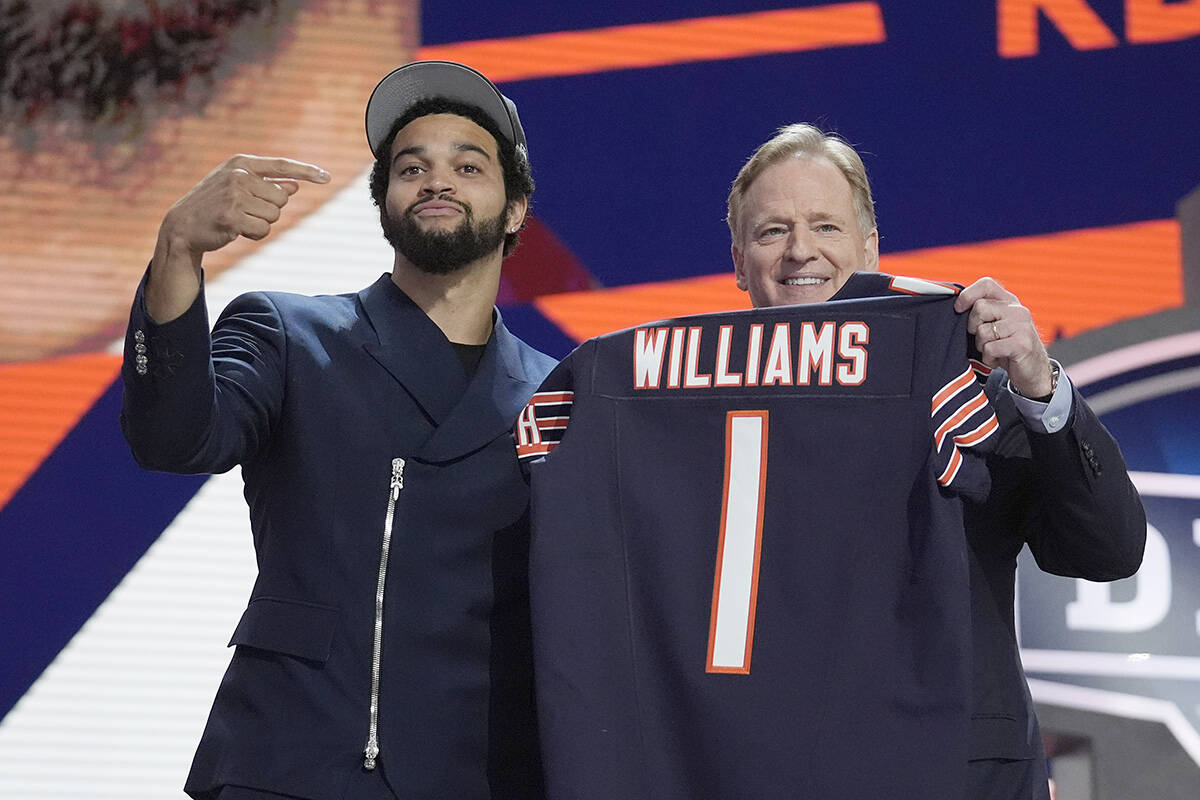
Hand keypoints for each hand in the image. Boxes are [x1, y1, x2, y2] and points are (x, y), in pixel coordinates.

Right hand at [147, 155, 329, 321]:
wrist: (182, 225)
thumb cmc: (214, 204)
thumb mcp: (239, 187)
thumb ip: (266, 184)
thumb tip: (295, 186)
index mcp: (241, 163)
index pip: (282, 165)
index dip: (307, 171)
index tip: (327, 177)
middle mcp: (238, 175)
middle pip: (282, 199)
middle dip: (269, 210)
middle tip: (244, 211)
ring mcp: (234, 195)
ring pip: (274, 216)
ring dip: (261, 223)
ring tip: (238, 220)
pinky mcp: (232, 217)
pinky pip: (264, 230)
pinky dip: (255, 234)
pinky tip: (236, 230)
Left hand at [954, 277, 1053, 397]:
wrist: (1033, 371)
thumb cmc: (1007, 347)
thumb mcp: (996, 324)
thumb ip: (982, 312)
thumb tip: (955, 306)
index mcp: (1009, 301)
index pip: (987, 284)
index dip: (967, 295)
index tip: (958, 309)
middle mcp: (1017, 310)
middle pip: (979, 307)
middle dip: (973, 327)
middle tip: (983, 338)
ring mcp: (1021, 326)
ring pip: (982, 331)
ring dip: (981, 346)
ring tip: (993, 350)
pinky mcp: (1022, 344)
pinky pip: (990, 348)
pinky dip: (988, 358)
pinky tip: (997, 360)